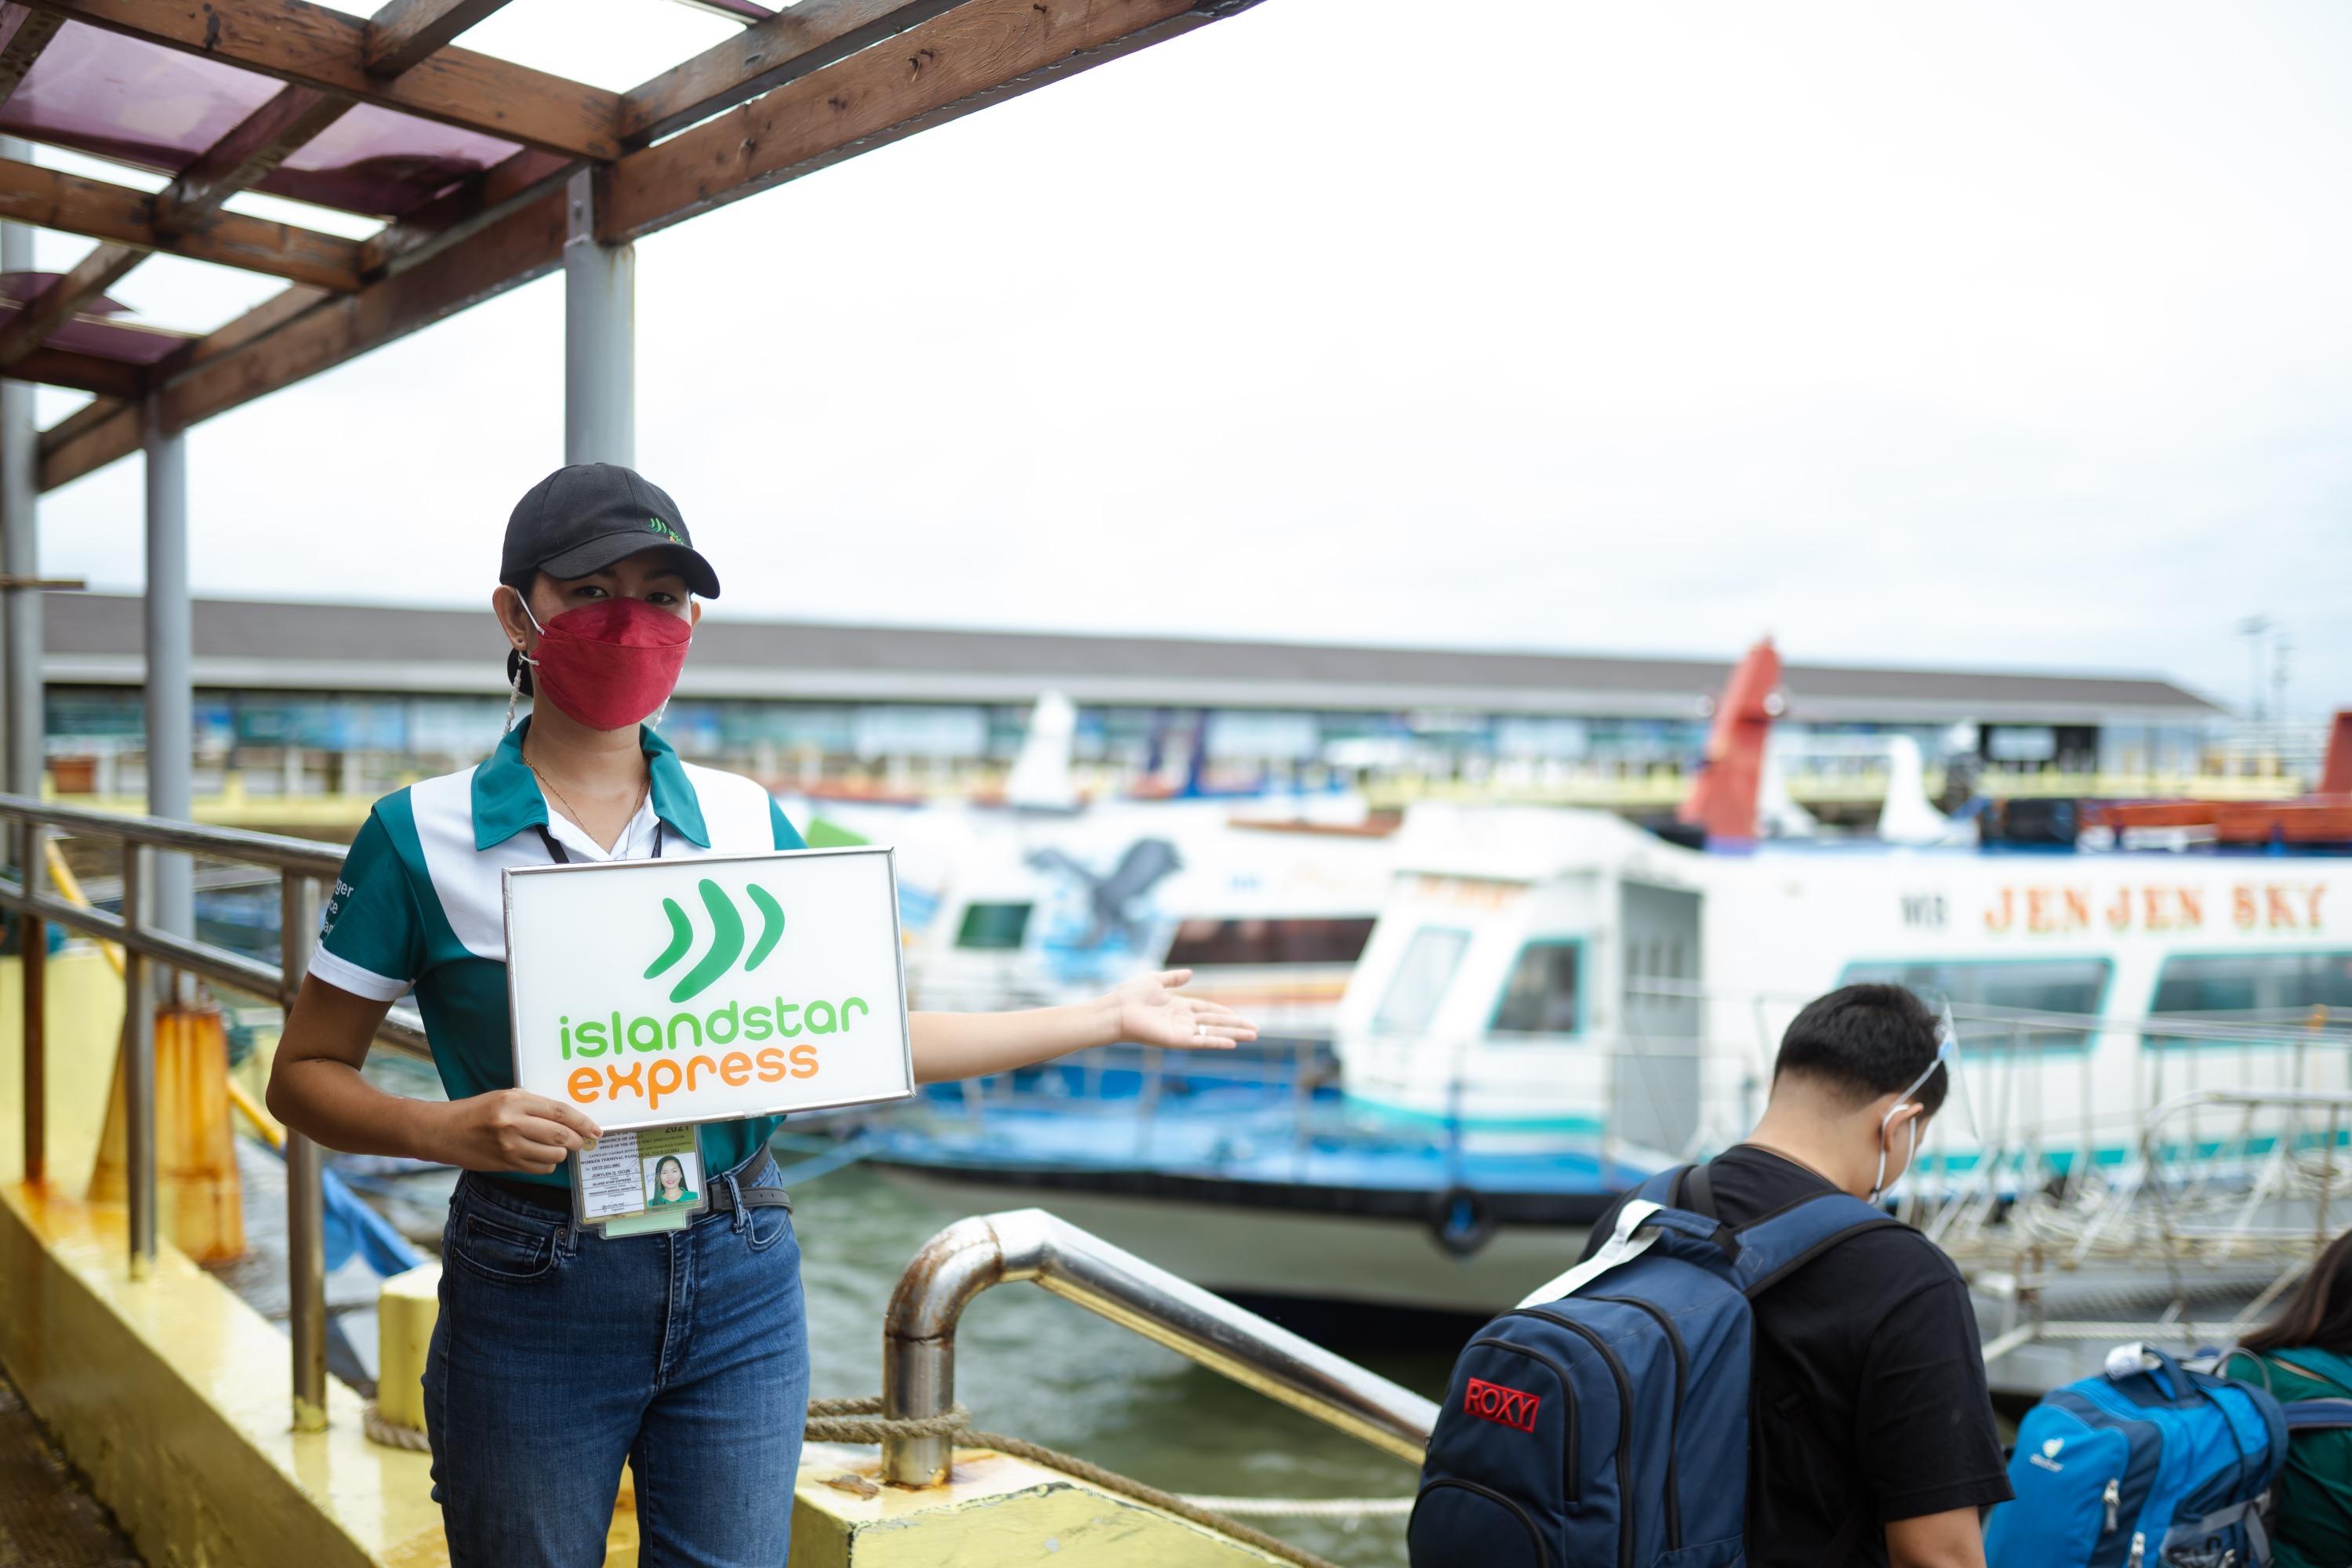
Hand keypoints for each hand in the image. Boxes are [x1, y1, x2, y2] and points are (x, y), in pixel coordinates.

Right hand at [424, 1090, 601, 1173]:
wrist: (444, 1131)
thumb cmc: (477, 1112)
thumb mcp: (505, 1098)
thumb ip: (534, 1106)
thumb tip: (568, 1120)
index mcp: (515, 1100)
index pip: (560, 1111)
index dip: (582, 1122)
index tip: (595, 1130)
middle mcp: (513, 1122)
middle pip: (560, 1135)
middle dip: (576, 1140)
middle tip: (580, 1141)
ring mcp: (508, 1145)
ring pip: (552, 1155)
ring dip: (561, 1154)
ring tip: (556, 1148)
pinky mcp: (505, 1163)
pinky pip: (539, 1168)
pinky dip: (547, 1164)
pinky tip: (540, 1158)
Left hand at [1108, 969, 1257, 1051]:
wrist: (1117, 1009)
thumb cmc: (1130, 995)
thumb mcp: (1155, 980)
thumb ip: (1174, 978)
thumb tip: (1191, 973)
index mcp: (1178, 1007)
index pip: (1207, 1010)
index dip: (1225, 1013)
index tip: (1240, 1017)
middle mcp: (1182, 1020)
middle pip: (1215, 1022)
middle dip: (1236, 1026)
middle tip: (1256, 1031)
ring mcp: (1181, 1031)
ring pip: (1213, 1032)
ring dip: (1233, 1034)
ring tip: (1253, 1036)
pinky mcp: (1176, 1040)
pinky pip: (1201, 1041)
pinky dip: (1216, 1041)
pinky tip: (1232, 1043)